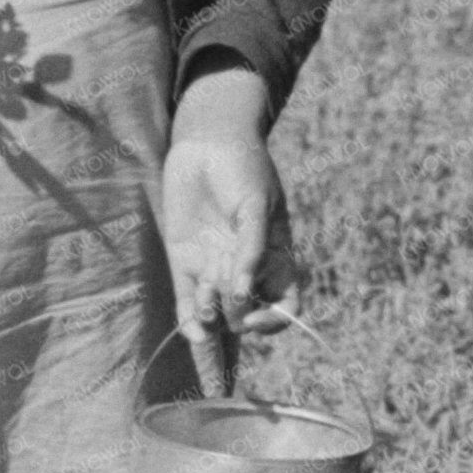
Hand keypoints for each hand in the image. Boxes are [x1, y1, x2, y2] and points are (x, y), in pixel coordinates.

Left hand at [163, 64, 298, 395]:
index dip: (276, 320)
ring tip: (206, 302)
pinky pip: (188, 301)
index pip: (286, 303)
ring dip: (213, 318)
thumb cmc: (243, 168)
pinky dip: (191, 320)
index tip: (257, 317)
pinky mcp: (186, 262)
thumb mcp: (255, 206)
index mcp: (277, 256)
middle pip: (249, 313)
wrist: (206, 142)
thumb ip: (251, 250)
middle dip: (239, 316)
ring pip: (217, 312)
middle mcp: (248, 268)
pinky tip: (193, 330)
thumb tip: (243, 293)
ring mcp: (216, 266)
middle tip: (227, 300)